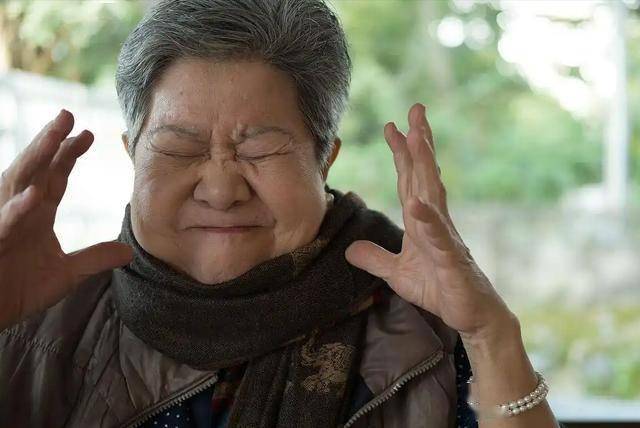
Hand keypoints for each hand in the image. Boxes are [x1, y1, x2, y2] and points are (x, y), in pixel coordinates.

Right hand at [0, 109, 132, 330]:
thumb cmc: (17, 291)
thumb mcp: (65, 275)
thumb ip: (93, 260)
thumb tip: (128, 252)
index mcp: (36, 215)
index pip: (55, 176)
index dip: (69, 154)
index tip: (89, 134)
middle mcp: (18, 211)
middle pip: (36, 170)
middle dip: (50, 142)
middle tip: (68, 115)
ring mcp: (2, 224)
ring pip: (17, 184)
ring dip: (35, 159)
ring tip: (53, 135)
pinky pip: (5, 224)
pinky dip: (17, 209)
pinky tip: (34, 196)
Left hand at [345, 103, 515, 342]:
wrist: (471, 315)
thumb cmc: (440, 289)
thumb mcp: (397, 274)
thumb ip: (376, 259)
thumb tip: (350, 249)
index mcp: (422, 222)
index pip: (409, 181)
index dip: (402, 154)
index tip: (393, 126)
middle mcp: (435, 222)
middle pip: (424, 176)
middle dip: (419, 143)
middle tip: (415, 110)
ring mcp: (445, 238)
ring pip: (433, 195)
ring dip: (425, 167)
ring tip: (417, 138)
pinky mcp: (451, 260)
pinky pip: (438, 238)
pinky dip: (427, 221)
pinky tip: (417, 204)